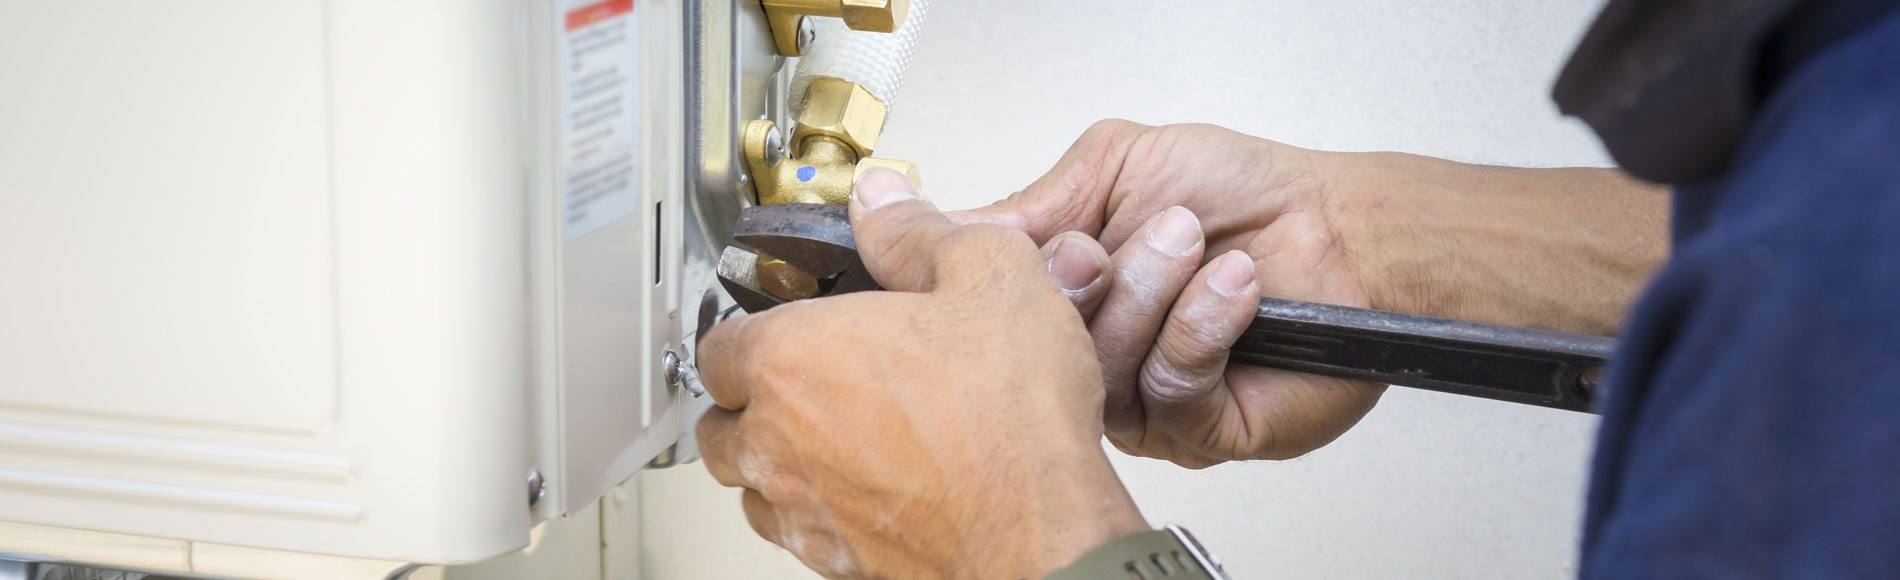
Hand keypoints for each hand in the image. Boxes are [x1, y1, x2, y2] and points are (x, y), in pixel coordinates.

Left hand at [696, 169, 1146, 578]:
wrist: (1042, 530)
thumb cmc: (1011, 421)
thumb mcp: (988, 275)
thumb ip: (918, 231)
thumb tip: (885, 203)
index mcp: (790, 359)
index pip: (716, 343)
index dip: (747, 328)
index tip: (777, 323)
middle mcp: (778, 440)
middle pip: (719, 421)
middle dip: (750, 400)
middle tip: (803, 379)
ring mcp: (804, 510)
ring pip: (751, 486)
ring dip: (776, 460)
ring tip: (832, 435)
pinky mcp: (838, 561)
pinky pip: (800, 534)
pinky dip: (819, 510)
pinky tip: (870, 487)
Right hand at [956, 120, 1667, 466]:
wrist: (1345, 230)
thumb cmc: (1248, 195)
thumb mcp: (1119, 165)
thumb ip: (1034, 203)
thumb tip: (951, 224)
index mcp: (1069, 297)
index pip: (993, 309)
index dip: (999, 278)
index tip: (1029, 241)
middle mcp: (1098, 355)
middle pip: (1034, 349)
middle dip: (1079, 285)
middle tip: (1110, 245)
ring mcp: (1145, 401)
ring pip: (1100, 373)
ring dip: (1152, 294)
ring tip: (1193, 244)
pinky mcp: (1202, 432)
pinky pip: (1169, 393)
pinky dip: (1201, 327)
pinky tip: (1233, 287)